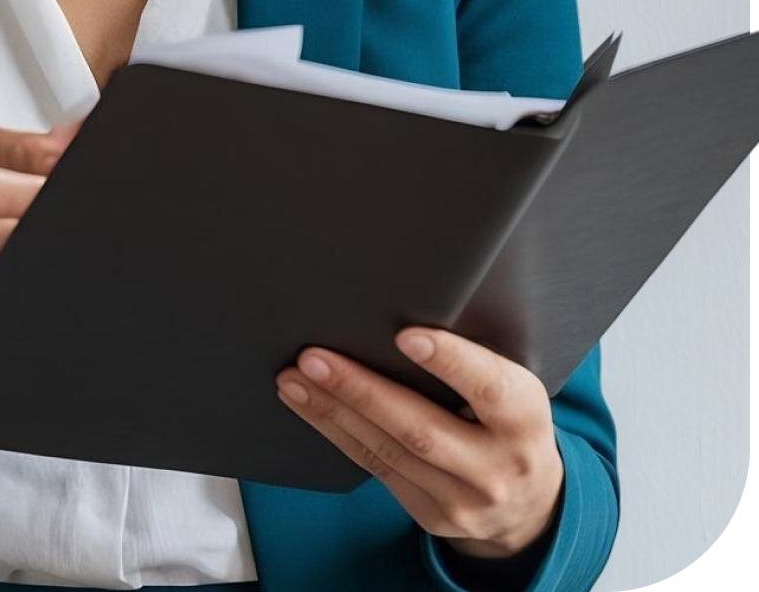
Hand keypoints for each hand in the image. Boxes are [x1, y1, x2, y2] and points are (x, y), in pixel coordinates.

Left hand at [276, 327, 565, 558]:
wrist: (530, 506)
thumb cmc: (509, 420)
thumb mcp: (513, 388)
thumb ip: (474, 360)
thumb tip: (400, 307)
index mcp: (526, 419)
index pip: (488, 387)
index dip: (449, 360)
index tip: (406, 334)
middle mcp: (497, 467)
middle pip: (421, 429)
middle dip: (361, 390)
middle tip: (313, 357)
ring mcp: (463, 501)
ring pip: (388, 451)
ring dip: (333, 411)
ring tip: (294, 377)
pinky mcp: (432, 517)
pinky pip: (376, 469)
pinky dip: (336, 433)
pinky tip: (308, 405)